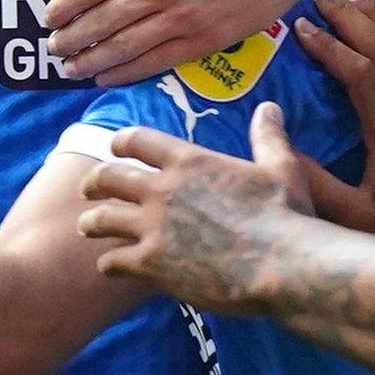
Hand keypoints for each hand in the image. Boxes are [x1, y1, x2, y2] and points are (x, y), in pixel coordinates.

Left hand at [47, 0, 325, 84]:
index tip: (49, 18)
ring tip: (72, 68)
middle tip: (54, 49)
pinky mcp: (206, 38)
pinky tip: (106, 77)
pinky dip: (125, 72)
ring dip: (91, 60)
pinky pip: (155, 61)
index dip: (63, 6)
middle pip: (100, 20)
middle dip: (71, 39)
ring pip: (123, 46)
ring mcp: (183, 15)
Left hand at [78, 102, 310, 313]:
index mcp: (187, 161)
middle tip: (87, 190)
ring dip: (91, 223)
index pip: (135, 140)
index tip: (113, 149)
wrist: (286, 266)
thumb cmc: (288, 217)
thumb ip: (268, 137)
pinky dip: (109, 263)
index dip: (120, 142)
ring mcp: (152, 227)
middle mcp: (161, 189)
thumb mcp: (281, 168)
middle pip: (107, 177)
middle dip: (93, 182)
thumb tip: (269, 108)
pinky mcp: (151, 264)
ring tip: (86, 226)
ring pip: (101, 219)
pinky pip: (112, 261)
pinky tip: (111, 267)